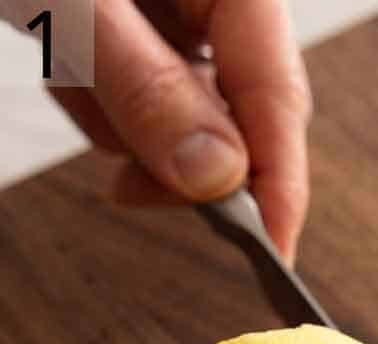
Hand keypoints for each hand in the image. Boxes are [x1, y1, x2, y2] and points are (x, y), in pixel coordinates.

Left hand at [48, 0, 310, 262]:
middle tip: (128, 191)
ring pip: (183, 109)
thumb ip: (147, 86)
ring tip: (64, 59)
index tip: (273, 250)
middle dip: (179, 153)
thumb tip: (216, 178)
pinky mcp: (140, 19)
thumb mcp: (74, 0)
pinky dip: (98, 92)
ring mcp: (180, 7)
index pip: (279, 95)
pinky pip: (139, 87)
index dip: (280, 181)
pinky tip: (64, 53)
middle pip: (239, 111)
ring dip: (121, 115)